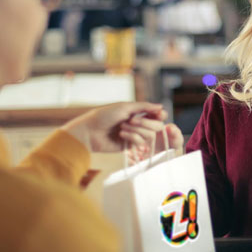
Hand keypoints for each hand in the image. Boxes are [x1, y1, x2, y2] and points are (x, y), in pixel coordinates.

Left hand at [60, 102, 183, 154]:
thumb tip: (161, 106)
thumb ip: (144, 107)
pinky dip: (131, 137)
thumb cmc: (104, 115)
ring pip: (149, 135)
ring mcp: (136, 134)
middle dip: (145, 123)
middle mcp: (139, 123)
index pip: (157, 114)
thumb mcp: (125, 107)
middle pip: (157, 126)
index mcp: (138, 112)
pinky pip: (140, 142)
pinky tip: (120, 135)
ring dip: (136, 130)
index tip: (159, 115)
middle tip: (131, 120)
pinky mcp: (131, 145)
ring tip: (122, 128)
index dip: (160, 115)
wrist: (90, 132)